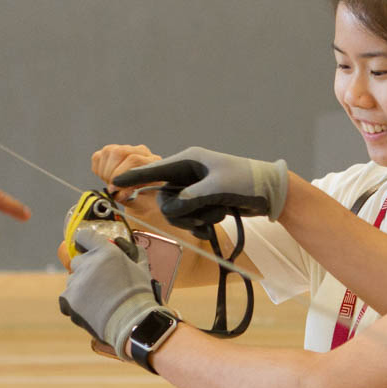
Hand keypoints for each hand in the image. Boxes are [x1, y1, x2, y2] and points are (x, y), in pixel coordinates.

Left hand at [58, 229, 161, 359]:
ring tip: (98, 300)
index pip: (84, 236)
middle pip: (78, 260)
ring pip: (73, 280)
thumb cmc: (139, 297)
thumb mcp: (142, 268)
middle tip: (99, 281)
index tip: (86, 247)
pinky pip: (66, 298)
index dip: (85, 241)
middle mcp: (88, 263)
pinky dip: (75, 303)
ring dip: (82, 287)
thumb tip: (126, 246)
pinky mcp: (68, 299)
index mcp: (106, 252)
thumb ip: (133, 253)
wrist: (132, 323)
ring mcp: (76, 282)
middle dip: (86, 269)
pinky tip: (90, 309)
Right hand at [92, 144, 161, 209]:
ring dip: (105, 171)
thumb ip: (129, 196)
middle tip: (112, 187)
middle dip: (111, 172)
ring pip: (108, 152)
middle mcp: (141, 152)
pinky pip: (98, 156)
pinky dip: (99, 169)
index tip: (114, 187)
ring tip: (110, 183)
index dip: (120, 174)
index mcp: (153, 162)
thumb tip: (118, 189)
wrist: (140, 197)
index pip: (134, 160)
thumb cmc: (143, 198)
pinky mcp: (111, 151)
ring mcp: (126, 149)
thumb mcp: (139, 201)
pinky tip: (107, 177)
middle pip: (119, 152)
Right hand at [112, 146, 287, 231]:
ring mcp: (195, 189)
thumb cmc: (246, 182)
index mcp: (189, 161)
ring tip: (217, 215)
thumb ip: (190, 199)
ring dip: (196, 219)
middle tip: (202, 212)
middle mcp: (188, 174)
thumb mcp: (217, 189)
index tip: (114, 184)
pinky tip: (213, 226)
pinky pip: (189, 218)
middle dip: (182, 211)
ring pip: (177, 212)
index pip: (154, 170)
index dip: (134, 178)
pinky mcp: (203, 203)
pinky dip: (200, 225)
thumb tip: (169, 210)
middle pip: (165, 199)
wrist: (272, 193)